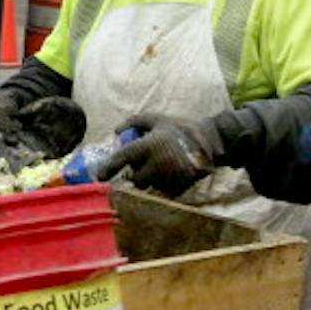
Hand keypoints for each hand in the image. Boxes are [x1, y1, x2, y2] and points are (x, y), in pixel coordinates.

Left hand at [95, 113, 224, 196]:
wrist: (212, 141)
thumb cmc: (179, 127)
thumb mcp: (157, 118)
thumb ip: (133, 121)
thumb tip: (116, 131)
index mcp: (150, 145)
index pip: (123, 158)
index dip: (108, 168)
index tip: (98, 176)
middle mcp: (158, 162)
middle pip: (136, 179)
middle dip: (136, 173)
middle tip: (144, 164)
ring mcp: (170, 176)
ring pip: (150, 186)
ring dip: (151, 179)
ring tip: (163, 164)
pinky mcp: (181, 187)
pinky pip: (163, 190)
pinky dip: (164, 183)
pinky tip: (173, 171)